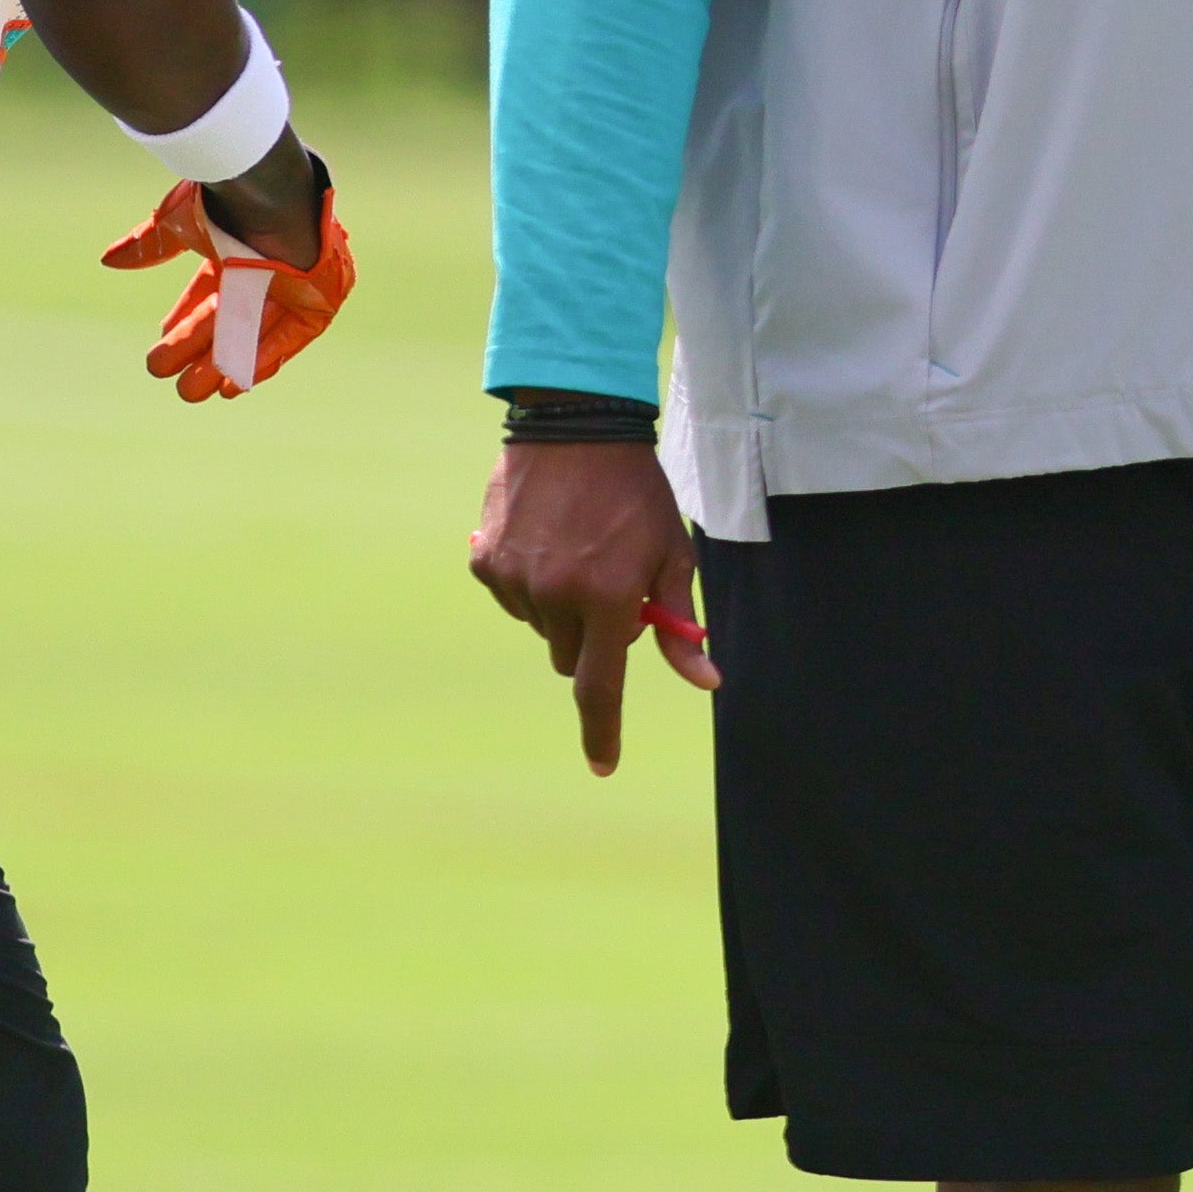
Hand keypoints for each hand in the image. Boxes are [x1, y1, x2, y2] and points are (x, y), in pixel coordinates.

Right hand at [103, 170, 355, 398]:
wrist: (274, 199)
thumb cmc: (228, 202)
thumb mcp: (178, 223)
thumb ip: (150, 246)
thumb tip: (108, 260)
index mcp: (237, 246)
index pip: (210, 291)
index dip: (186, 319)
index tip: (162, 342)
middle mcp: (267, 266)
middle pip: (230, 318)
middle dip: (199, 350)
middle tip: (172, 381)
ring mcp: (295, 283)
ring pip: (257, 333)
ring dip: (226, 363)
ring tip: (193, 391)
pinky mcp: (320, 298)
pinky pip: (293, 337)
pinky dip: (266, 358)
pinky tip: (233, 384)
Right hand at [470, 433, 717, 772]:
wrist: (575, 426)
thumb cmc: (636, 493)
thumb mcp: (670, 554)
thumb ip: (679, 624)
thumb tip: (707, 681)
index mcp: (606, 599)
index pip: (601, 687)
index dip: (602, 731)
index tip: (603, 765)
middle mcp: (555, 595)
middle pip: (569, 656)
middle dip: (589, 636)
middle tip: (607, 584)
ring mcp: (515, 579)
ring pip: (539, 626)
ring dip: (559, 606)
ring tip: (576, 549)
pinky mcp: (485, 560)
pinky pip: (510, 596)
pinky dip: (528, 581)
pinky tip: (545, 538)